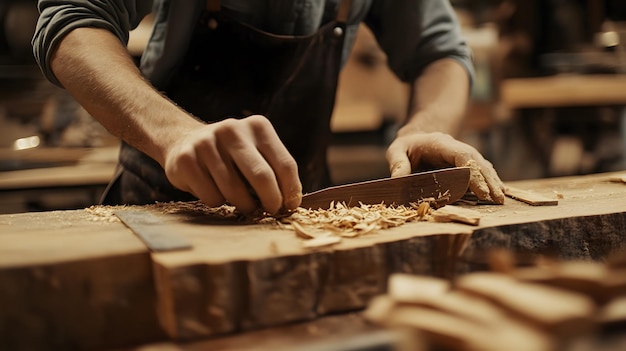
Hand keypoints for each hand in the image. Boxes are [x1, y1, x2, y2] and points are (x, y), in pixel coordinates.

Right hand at [163, 115, 302, 213]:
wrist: (185, 142)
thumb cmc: (231, 156)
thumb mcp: (255, 152)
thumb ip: (274, 170)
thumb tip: (292, 202)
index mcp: (258, 127)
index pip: (285, 164)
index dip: (291, 191)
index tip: (290, 206)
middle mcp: (233, 130)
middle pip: (262, 177)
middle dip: (271, 201)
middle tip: (271, 211)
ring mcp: (207, 143)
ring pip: (235, 191)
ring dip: (243, 206)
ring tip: (243, 204)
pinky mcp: (187, 160)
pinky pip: (212, 196)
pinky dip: (217, 203)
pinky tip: (215, 192)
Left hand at [386, 131, 504, 203]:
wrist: (416, 139)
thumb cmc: (405, 147)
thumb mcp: (396, 150)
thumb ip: (397, 163)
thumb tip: (399, 179)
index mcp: (441, 144)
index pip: (463, 156)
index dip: (473, 173)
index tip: (481, 191)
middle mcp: (456, 148)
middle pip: (477, 162)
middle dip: (488, 180)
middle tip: (497, 199)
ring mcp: (463, 155)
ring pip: (482, 166)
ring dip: (492, 181)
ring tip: (500, 199)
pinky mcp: (465, 164)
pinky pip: (480, 170)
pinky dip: (489, 180)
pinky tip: (497, 192)